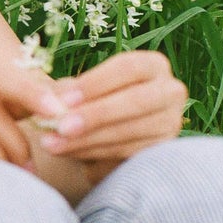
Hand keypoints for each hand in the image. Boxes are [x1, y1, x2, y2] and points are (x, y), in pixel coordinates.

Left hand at [38, 50, 186, 175]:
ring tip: (53, 144)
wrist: (99, 134)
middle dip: (96, 115)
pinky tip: (69, 154)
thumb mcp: (75, 91)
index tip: (63, 99)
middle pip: (136, 101)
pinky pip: (128, 156)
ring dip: (88, 140)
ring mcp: (170, 124)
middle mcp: (170, 92)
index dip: (95, 83)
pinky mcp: (162, 153)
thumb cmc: (86, 102)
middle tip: (60, 127)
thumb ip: (65, 92)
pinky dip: (95, 156)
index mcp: (152, 66)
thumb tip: (51, 100)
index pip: (128, 68)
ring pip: (131, 132)